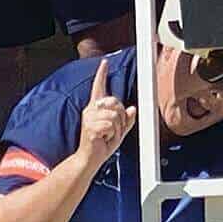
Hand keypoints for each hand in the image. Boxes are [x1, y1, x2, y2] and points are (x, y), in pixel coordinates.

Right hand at [77, 55, 137, 171]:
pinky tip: (104, 139)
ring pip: (115, 115)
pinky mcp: (90, 127)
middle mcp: (91, 110)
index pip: (99, 87)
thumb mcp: (118, 132)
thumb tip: (133, 109)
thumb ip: (126, 120)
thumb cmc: (101, 145)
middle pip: (116, 101)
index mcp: (96, 108)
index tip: (105, 62)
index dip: (102, 74)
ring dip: (117, 128)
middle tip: (113, 130)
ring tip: (107, 136)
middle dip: (121, 117)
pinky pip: (112, 125)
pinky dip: (113, 134)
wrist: (89, 159)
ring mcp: (89, 118)